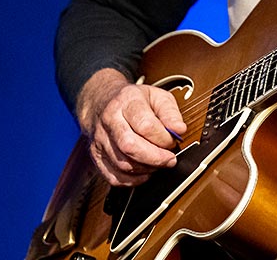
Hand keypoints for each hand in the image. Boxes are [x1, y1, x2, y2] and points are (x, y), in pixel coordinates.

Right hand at [75, 68, 186, 185]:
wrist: (102, 101)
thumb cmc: (133, 101)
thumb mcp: (156, 96)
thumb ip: (170, 113)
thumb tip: (179, 130)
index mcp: (127, 101)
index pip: (145, 125)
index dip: (163, 138)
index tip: (173, 141)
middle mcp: (110, 120)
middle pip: (130, 146)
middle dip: (155, 158)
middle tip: (170, 159)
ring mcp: (100, 139)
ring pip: (122, 164)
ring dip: (145, 169)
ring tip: (157, 163)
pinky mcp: (96, 156)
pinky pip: (114, 177)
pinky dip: (133, 180)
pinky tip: (144, 172)